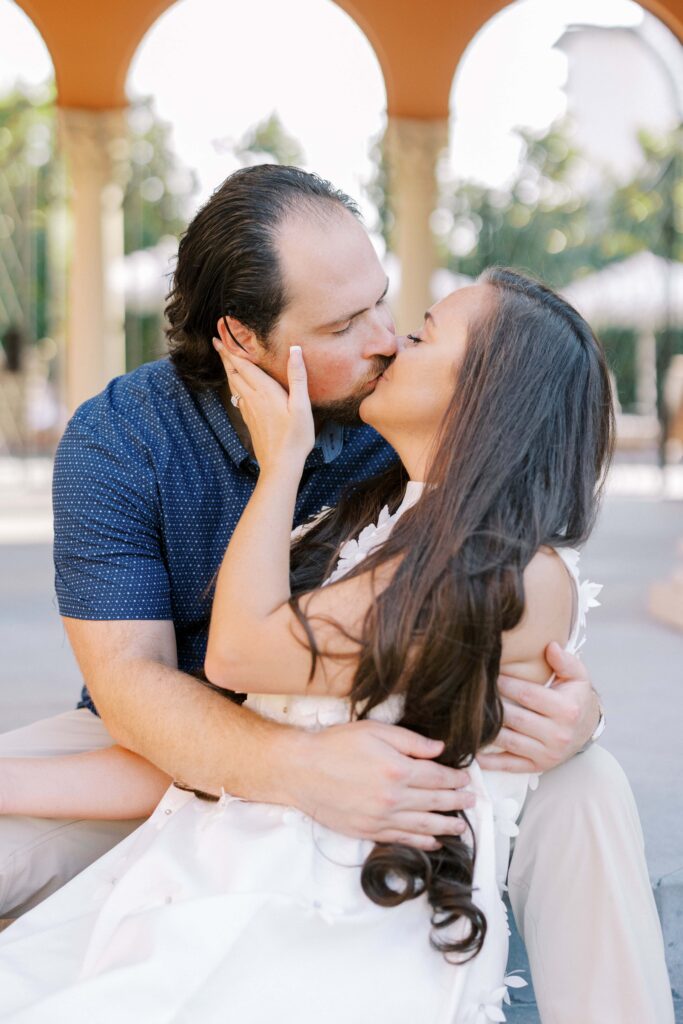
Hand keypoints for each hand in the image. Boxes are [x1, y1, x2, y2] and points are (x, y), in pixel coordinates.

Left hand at [213, 339, 314, 471]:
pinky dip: (235, 386)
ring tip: (225, 361)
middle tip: (217, 343)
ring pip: (234, 385)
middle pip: (235, 373)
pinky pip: (238, 397)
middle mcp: (253, 398)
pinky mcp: (250, 421)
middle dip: (226, 357)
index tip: (219, 337)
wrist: (280, 464)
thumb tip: (295, 350)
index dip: (231, 350)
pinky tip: (237, 388)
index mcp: (264, 391)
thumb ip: (297, 377)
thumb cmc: (295, 437)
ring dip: (229, 370)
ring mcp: (249, 410)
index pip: (243, 365)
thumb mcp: (302, 406)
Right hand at [284, 720, 475, 851]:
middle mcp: (394, 798)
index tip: (466, 780)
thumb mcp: (375, 731)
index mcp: (398, 770)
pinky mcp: (368, 831)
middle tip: (472, 803)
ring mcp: (381, 818)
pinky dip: (420, 841)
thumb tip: (439, 749)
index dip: (455, 779)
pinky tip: (432, 842)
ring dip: (445, 826)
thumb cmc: (335, 745)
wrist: (301, 770)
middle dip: (456, 802)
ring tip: (461, 827)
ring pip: (423, 825)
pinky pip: (402, 839)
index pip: (437, 777)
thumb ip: (410, 741)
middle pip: (434, 802)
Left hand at [477, 643, 599, 773]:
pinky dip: (489, 761)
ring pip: (508, 741)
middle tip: (474, 693)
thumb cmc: (575, 697)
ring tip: (468, 715)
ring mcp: (547, 754)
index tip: (490, 674)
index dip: (506, 684)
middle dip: (493, 704)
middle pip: (515, 718)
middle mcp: (558, 734)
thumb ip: (565, 661)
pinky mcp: (537, 766)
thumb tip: (550, 646)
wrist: (586, 729)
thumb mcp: (577, 677)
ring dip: (487, 729)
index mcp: (567, 710)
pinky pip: (509, 764)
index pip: (528, 695)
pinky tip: (472, 750)